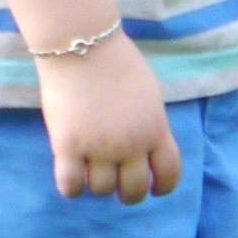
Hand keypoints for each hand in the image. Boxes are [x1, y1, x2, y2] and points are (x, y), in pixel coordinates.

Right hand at [35, 33, 182, 203]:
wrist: (82, 44)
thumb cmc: (115, 61)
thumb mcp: (148, 93)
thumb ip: (150, 122)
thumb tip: (147, 146)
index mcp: (155, 128)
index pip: (169, 173)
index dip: (162, 187)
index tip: (153, 189)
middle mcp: (131, 143)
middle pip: (134, 190)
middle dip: (127, 193)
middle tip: (117, 184)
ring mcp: (99, 147)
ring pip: (101, 190)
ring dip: (96, 184)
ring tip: (90, 168)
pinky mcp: (68, 146)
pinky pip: (70, 186)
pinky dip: (71, 187)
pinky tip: (70, 173)